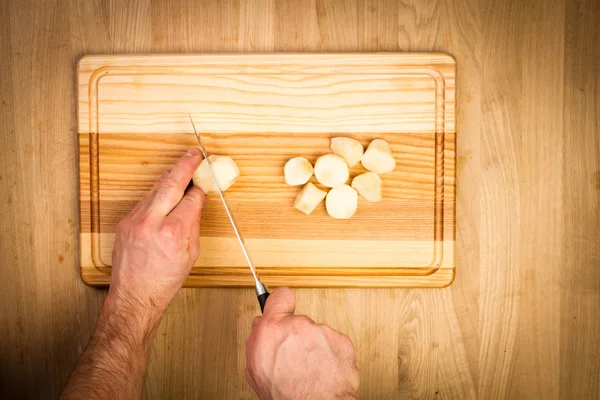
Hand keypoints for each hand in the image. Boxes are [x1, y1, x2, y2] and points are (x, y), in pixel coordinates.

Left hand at [109, 148, 205, 312]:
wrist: (135, 296)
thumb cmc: (164, 281)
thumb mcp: (191, 254)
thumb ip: (193, 223)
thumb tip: (196, 202)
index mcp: (173, 233)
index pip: (191, 198)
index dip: (200, 187)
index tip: (205, 178)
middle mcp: (151, 223)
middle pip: (171, 183)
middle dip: (184, 166)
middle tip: (194, 154)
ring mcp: (135, 221)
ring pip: (155, 190)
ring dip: (170, 179)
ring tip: (181, 169)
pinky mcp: (125, 222)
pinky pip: (145, 201)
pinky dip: (157, 195)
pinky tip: (165, 194)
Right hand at [246, 287, 359, 399]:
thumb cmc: (286, 394)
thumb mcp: (256, 370)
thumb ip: (256, 342)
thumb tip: (259, 328)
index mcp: (273, 330)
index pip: (279, 297)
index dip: (280, 302)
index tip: (282, 303)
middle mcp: (298, 326)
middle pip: (297, 322)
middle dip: (296, 336)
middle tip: (294, 357)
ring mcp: (322, 332)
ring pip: (317, 334)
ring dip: (314, 348)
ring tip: (310, 370)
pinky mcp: (341, 341)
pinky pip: (333, 344)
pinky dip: (330, 355)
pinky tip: (323, 371)